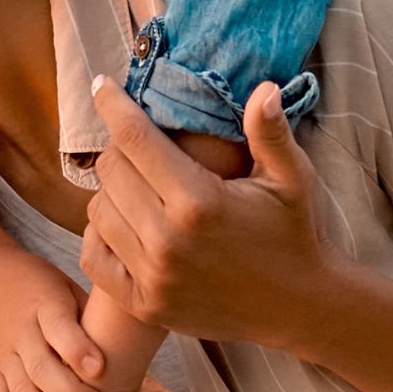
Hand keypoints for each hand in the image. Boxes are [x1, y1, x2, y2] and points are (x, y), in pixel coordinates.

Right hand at [0, 242, 110, 391]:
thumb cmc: (38, 285)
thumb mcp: (64, 287)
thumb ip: (87, 316)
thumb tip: (128, 339)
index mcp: (44, 305)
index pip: (59, 328)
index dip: (77, 348)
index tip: (99, 369)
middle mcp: (21, 332)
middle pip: (41, 366)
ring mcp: (3, 355)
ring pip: (22, 390)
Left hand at [80, 77, 339, 346]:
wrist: (298, 307)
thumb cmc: (293, 232)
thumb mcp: (291, 178)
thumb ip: (270, 132)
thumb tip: (263, 87)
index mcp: (200, 202)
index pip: (135, 139)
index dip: (112, 105)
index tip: (100, 84)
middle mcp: (168, 240)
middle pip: (111, 171)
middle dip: (118, 148)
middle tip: (137, 144)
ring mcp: (153, 277)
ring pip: (97, 211)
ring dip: (110, 191)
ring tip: (137, 184)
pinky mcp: (146, 305)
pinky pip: (93, 257)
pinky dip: (100, 235)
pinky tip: (123, 223)